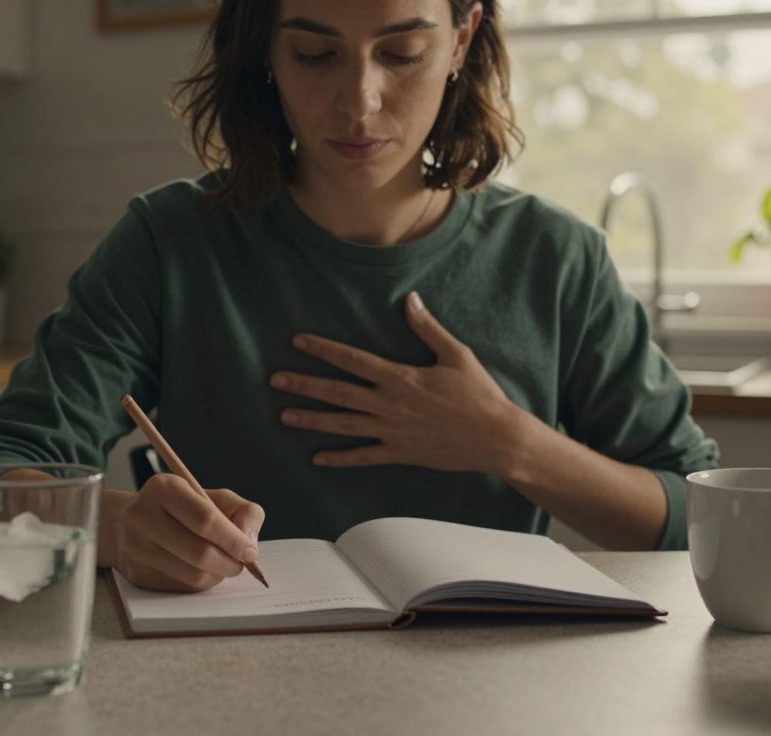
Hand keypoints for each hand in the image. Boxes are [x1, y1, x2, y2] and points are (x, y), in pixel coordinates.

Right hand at [114, 473, 264, 592]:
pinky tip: (200, 569)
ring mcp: (135, 547)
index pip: (205, 519)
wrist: (132, 522)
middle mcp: (143, 516)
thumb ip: (243, 512)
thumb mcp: (214, 497)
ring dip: (217, 575)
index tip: (250, 552)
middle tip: (241, 563)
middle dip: (230, 563)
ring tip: (221, 564)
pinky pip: (182, 587)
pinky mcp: (136, 573)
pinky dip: (201, 582)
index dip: (233, 539)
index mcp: (164, 488)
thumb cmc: (181, 509)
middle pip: (200, 552)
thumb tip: (249, 542)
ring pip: (193, 575)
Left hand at [270, 291, 522, 474]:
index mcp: (400, 377)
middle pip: (337, 392)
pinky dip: (340, 459)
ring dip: (312, 419)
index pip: (352, 359)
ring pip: (342, 424)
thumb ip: (428, 328)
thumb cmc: (479, 394)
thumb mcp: (456, 354)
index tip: (298, 342)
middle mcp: (389, 404)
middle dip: (304, 384)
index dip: (323, 349)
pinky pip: (363, 456)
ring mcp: (392, 431)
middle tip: (275, 380)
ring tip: (284, 415)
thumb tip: (410, 299)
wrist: (495, 438)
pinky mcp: (399, 453)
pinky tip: (318, 459)